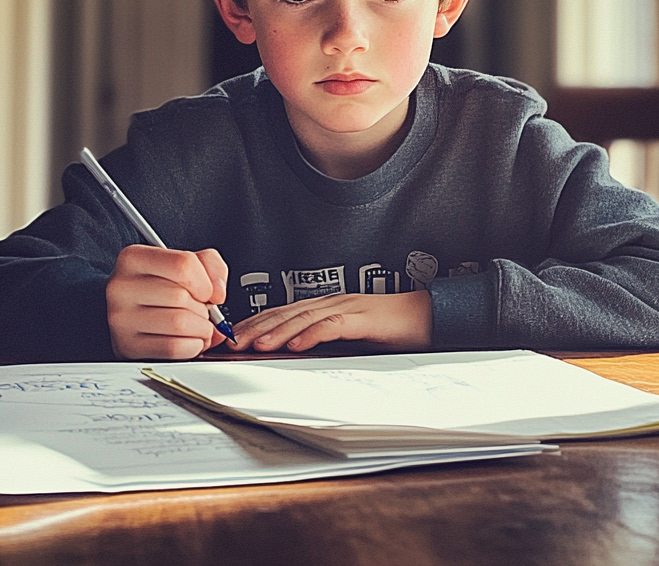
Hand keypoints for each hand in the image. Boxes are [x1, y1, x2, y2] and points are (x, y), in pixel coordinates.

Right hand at [106, 245, 228, 359]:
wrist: (132, 310)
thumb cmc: (160, 285)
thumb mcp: (185, 261)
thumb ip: (210, 265)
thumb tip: (217, 292)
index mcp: (134, 258)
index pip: (183, 265)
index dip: (205, 281)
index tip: (207, 290)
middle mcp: (121, 287)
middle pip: (181, 296)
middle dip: (203, 307)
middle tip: (201, 310)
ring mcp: (121, 319)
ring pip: (179, 323)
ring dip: (201, 328)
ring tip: (198, 325)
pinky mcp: (128, 346)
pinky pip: (173, 348)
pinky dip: (193, 346)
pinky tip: (190, 340)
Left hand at [231, 290, 432, 352]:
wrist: (427, 317)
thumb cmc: (390, 329)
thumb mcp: (350, 336)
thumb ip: (325, 339)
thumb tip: (294, 356)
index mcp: (326, 306)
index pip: (283, 312)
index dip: (257, 322)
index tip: (233, 335)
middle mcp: (331, 302)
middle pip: (286, 313)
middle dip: (257, 327)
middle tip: (231, 342)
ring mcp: (347, 308)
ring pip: (304, 318)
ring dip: (277, 332)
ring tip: (256, 345)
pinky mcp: (362, 319)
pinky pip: (332, 325)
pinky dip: (312, 335)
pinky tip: (296, 346)